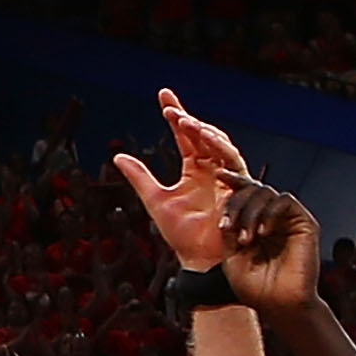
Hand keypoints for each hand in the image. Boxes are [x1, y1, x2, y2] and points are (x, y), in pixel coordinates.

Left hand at [109, 87, 249, 268]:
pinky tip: (203, 138)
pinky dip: (220, 148)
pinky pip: (232, 161)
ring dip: (202, 130)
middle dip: (187, 118)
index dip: (176, 115)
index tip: (164, 96)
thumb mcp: (155, 200)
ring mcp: (225, 175)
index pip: (185, 136)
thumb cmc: (182, 235)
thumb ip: (140, 177)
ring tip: (182, 120)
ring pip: (219, 143)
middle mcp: (211, 169)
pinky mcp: (237, 186)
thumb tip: (118, 156)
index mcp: (194, 170)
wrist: (200, 259)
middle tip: (170, 107)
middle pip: (203, 134)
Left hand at [218, 172, 320, 316]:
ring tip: (245, 239)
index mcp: (253, 223)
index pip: (243, 194)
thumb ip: (228, 228)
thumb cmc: (254, 286)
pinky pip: (285, 201)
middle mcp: (270, 218)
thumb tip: (224, 201)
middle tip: (227, 227)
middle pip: (252, 189)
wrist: (277, 305)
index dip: (232, 181)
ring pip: (266, 192)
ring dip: (249, 212)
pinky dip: (269, 212)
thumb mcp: (230, 254)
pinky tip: (263, 233)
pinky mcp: (304, 222)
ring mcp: (287, 219)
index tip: (217, 175)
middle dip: (235, 204)